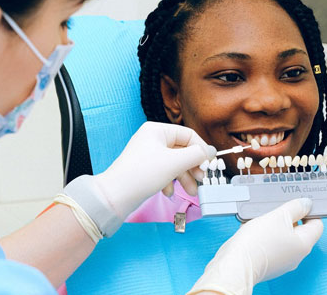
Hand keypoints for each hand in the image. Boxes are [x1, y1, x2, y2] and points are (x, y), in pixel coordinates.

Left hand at [93, 121, 215, 221]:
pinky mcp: (145, 169)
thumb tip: (211, 151)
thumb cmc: (142, 174)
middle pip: (182, 150)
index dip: (201, 150)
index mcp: (157, 130)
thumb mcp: (175, 162)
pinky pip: (164, 172)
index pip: (188, 135)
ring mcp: (148, 154)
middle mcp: (152, 139)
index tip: (209, 165)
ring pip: (175, 163)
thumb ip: (196, 155)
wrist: (115, 196)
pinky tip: (168, 192)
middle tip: (201, 179)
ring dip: (184, 177)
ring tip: (190, 191)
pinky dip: (170, 182)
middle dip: (193, 167)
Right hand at [187, 198, 323, 294]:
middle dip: (287, 218)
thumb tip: (306, 204)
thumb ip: (295, 207)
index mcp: (304, 244)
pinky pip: (270, 245)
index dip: (309, 212)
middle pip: (298, 231)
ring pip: (282, 237)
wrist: (236, 262)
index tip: (297, 204)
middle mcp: (296, 255)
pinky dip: (263, 236)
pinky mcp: (268, 263)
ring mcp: (282, 261)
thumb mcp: (279, 216)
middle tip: (275, 209)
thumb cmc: (258, 241)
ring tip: (260, 218)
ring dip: (273, 226)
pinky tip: (252, 229)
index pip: (317, 224)